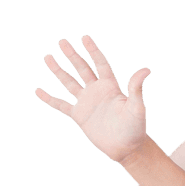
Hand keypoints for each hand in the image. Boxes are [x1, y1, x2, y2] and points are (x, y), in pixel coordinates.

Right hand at [36, 36, 149, 164]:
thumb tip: (146, 70)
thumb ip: (136, 88)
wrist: (126, 148)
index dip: (93, 50)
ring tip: (48, 57)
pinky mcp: (79, 116)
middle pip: (82, 68)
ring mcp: (87, 103)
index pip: (100, 63)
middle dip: (72, 55)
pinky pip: (61, 105)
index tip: (84, 37)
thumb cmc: (135, 128)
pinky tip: (38, 91)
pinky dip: (49, 99)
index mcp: (111, 86)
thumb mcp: (137, 107)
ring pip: (69, 82)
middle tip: (61, 41)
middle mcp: (97, 92)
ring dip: (59, 70)